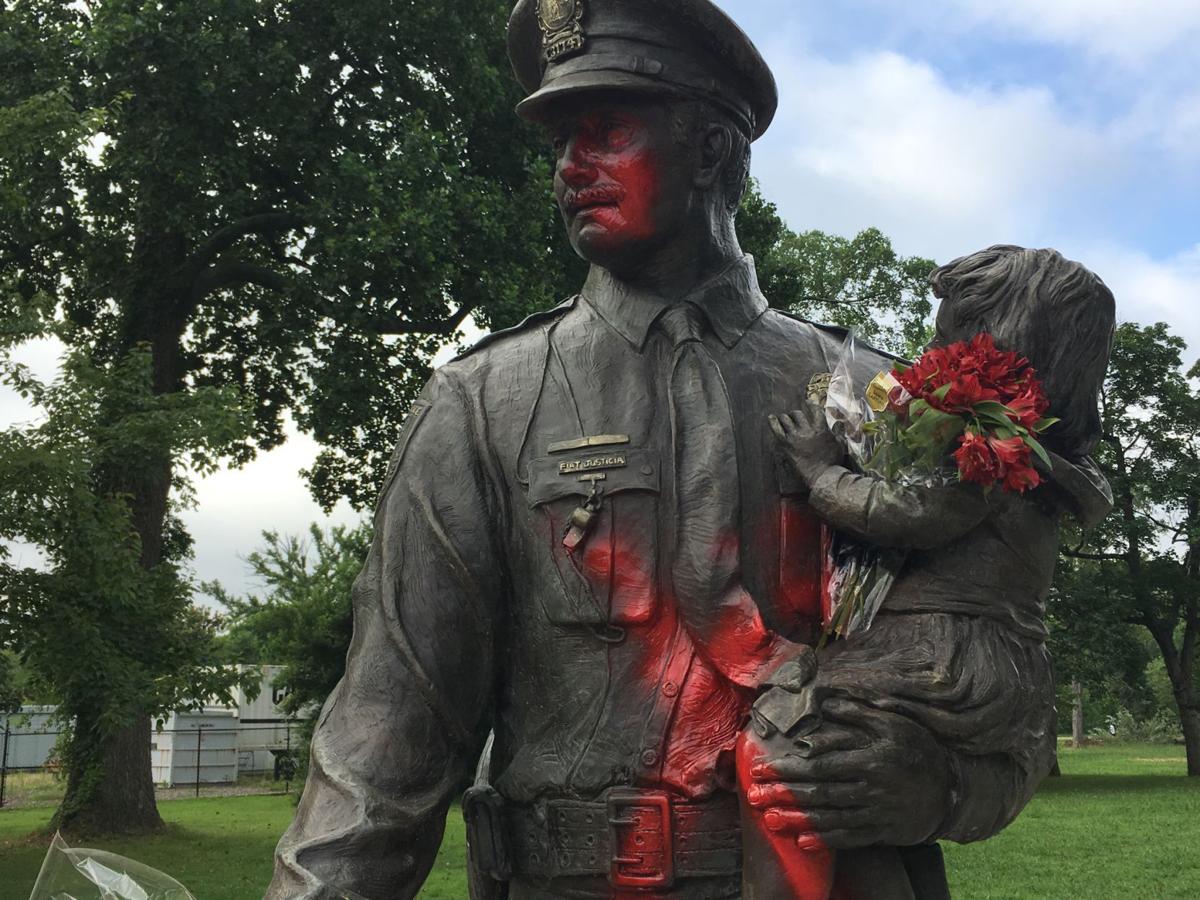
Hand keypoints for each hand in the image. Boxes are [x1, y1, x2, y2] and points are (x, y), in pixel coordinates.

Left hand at [746, 697, 954, 849]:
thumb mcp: (893, 722)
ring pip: (831, 817)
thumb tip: (825, 702)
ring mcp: (877, 812)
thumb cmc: (917, 748)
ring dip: (797, 819)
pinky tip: (803, 841)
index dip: (789, 767)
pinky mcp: (883, 832)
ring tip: (770, 819)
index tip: (762, 767)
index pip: (820, 763)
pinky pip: (850, 838)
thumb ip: (858, 712)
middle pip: (820, 792)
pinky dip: (826, 840)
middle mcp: (872, 787)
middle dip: (784, 795)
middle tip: (755, 796)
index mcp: (870, 758)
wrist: (953, 788)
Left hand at [769, 405, 842, 485]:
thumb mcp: (840, 445)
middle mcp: (807, 429)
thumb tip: (840, 422)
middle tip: (794, 415)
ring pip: (786, 419)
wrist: (822, 475)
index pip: (815, 410)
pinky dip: (773, 422)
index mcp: (820, 428)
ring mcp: (795, 436)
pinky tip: (771, 418)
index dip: (811, 404)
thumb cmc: (832, 461)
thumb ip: (839, 432)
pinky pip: (776, 430)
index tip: (807, 401)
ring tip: (783, 417)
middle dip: (796, 413)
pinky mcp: (786, 445)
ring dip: (785, 417)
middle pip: (798, 414)